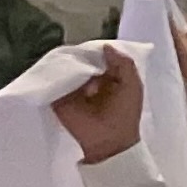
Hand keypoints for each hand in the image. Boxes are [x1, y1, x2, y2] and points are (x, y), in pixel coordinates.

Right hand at [50, 46, 143, 163]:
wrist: (108, 141)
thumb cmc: (124, 113)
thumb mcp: (133, 86)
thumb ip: (125, 64)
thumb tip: (106, 45)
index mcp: (107, 76)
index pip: (97, 55)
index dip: (94, 49)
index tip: (90, 44)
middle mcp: (88, 79)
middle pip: (79, 59)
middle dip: (78, 54)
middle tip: (75, 50)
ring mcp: (72, 87)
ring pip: (65, 67)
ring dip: (66, 62)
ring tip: (66, 59)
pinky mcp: (58, 96)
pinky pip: (53, 80)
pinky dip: (54, 73)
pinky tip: (56, 67)